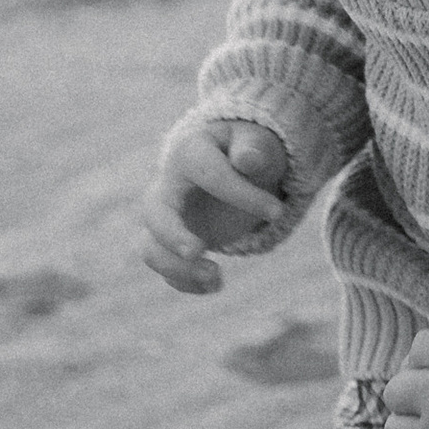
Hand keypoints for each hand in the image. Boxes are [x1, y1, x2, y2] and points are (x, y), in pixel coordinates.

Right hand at [140, 117, 290, 295]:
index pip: (210, 174)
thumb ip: (254, 148)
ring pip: (150, 247)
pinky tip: (216, 285)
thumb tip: (247, 160)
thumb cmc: (245, 151)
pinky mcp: (169, 243)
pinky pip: (166, 267)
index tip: (278, 212)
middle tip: (197, 252)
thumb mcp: (257, 143)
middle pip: (154, 212)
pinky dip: (186, 282)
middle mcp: (167, 186)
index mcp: (190, 152)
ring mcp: (164, 217)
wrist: (231, 166)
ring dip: (177, 269)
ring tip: (215, 278)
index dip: (243, 194)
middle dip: (172, 235)